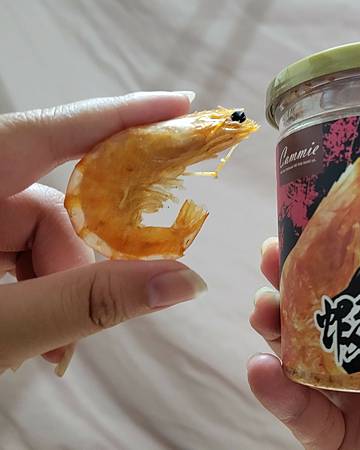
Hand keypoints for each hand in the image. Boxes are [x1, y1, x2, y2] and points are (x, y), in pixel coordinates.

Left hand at [0, 91, 205, 375]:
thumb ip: (89, 302)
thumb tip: (184, 281)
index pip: (51, 131)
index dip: (122, 115)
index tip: (181, 107)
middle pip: (47, 209)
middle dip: (75, 269)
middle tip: (79, 330)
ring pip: (33, 241)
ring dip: (54, 294)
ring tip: (49, 352)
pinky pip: (12, 257)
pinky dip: (30, 296)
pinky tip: (29, 339)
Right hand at [248, 210, 359, 448]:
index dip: (345, 256)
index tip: (321, 223)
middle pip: (329, 318)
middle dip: (296, 284)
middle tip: (273, 255)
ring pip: (304, 360)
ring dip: (275, 328)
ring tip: (262, 306)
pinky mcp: (341, 446)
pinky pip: (302, 418)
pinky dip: (276, 392)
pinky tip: (262, 368)